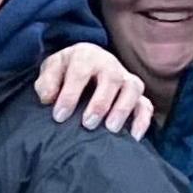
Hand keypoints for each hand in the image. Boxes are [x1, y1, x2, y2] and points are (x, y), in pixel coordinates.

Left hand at [37, 44, 155, 137]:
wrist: (83, 65)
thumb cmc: (64, 72)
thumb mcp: (51, 71)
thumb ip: (46, 83)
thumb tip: (48, 98)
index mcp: (86, 56)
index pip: (80, 72)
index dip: (70, 94)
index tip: (59, 116)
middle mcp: (109, 64)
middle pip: (112, 78)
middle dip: (100, 103)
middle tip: (88, 124)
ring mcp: (125, 78)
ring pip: (133, 88)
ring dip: (123, 109)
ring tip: (110, 129)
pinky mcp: (136, 94)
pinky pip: (146, 105)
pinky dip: (142, 120)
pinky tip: (133, 137)